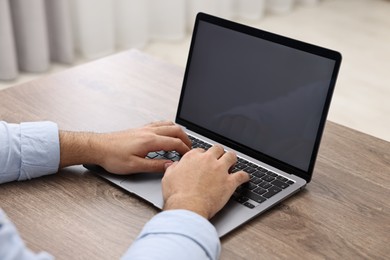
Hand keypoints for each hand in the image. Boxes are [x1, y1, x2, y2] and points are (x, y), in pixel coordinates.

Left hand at [59, 121, 191, 173]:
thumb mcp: (135, 166)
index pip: (175, 142)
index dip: (185, 150)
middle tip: (190, 148)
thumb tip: (170, 165)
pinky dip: (168, 128)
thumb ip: (155, 166)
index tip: (189, 156)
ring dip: (178, 131)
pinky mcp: (139, 129)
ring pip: (168, 124)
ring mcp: (144, 128)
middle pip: (175, 130)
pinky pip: (159, 124)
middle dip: (186, 138)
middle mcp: (149, 131)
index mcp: (150, 140)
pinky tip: (166, 134)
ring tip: (181, 140)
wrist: (98, 147)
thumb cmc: (112, 157)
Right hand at [161, 145, 249, 218]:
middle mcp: (208, 160)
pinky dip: (245, 176)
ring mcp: (220, 170)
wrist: (187, 208)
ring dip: (232, 159)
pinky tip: (245, 178)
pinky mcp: (229, 182)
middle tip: (219, 158)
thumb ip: (172, 168)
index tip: (203, 160)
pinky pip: (242, 175)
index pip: (201, 151)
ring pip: (231, 156)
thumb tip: (173, 165)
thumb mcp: (168, 178)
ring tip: (233, 162)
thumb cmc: (177, 195)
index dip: (203, 156)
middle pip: (217, 149)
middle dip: (219, 153)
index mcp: (193, 158)